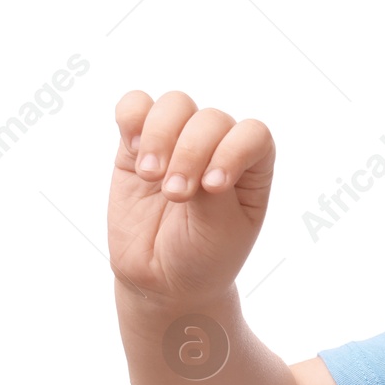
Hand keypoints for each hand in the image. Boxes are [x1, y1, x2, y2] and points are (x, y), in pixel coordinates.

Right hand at [108, 89, 275, 305]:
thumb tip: (186, 152)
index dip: (232, 151)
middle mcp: (219, 146)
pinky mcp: (136, 147)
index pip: (253, 134)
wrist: (163, 279)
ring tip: (152, 176)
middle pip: (211, 119)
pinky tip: (134, 149)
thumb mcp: (221, 229)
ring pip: (175, 104)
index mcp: (252, 165)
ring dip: (161, 136)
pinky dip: (132, 117)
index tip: (213, 188)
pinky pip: (134, 108)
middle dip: (190, 154)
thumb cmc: (205, 254)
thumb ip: (210, 190)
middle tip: (175, 195)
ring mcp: (177, 142)